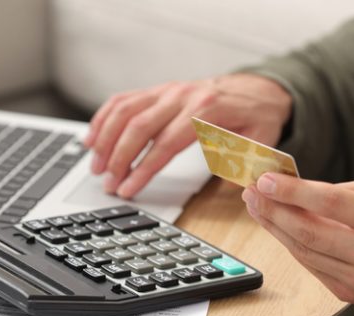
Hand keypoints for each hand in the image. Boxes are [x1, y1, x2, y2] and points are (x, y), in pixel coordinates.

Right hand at [84, 74, 292, 197]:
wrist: (257, 89)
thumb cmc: (256, 118)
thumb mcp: (260, 142)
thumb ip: (244, 164)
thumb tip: (230, 185)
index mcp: (207, 110)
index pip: (166, 142)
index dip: (144, 168)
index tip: (128, 189)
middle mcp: (182, 96)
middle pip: (139, 127)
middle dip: (119, 158)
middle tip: (108, 184)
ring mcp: (167, 91)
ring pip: (125, 112)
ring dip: (105, 139)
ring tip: (95, 167)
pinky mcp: (158, 91)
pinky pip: (124, 100)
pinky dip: (104, 118)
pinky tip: (92, 139)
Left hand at [242, 173, 353, 315]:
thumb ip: (342, 191)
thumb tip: (294, 188)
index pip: (332, 204)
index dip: (294, 192)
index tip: (266, 180)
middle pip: (310, 232)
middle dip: (273, 210)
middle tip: (252, 192)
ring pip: (304, 251)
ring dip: (274, 227)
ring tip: (257, 206)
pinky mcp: (348, 293)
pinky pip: (309, 264)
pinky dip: (290, 243)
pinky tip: (276, 226)